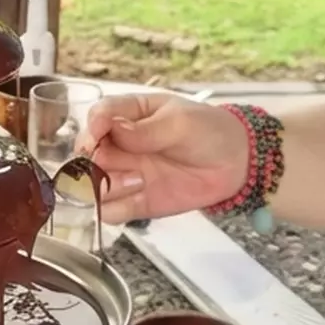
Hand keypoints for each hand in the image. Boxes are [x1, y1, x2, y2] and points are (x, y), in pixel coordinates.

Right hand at [79, 93, 250, 223]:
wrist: (237, 163)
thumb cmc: (209, 131)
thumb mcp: (180, 122)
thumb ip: (145, 130)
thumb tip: (112, 129)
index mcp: (129, 115)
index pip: (99, 116)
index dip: (93, 126)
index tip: (98, 134)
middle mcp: (121, 144)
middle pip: (87, 153)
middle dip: (95, 161)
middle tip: (114, 163)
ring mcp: (126, 174)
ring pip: (92, 184)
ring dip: (105, 185)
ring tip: (137, 181)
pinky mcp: (136, 202)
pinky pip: (110, 210)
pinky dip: (114, 207)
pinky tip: (139, 195)